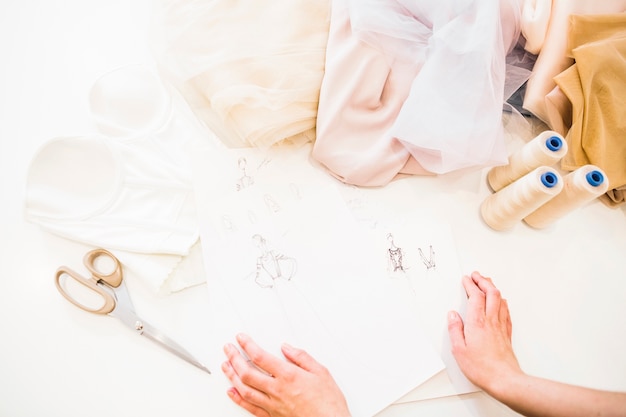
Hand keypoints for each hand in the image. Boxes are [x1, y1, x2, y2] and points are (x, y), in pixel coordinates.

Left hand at [222, 333, 350, 416]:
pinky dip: (238, 399)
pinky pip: (250, 407)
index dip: (247, 345)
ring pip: (245, 389)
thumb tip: (287, 348)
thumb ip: (301, 357)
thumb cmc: (328, 402)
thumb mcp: (321, 372)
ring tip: (226, 365)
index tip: (241, 338)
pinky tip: (231, 391)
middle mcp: (277, 390)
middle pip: (247, 372)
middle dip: (234, 358)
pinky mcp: (272, 416)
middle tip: (228, 349)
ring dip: (232, 376)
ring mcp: (273, 405)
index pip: (260, 357)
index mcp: (288, 376)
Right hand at [447, 271, 522, 394]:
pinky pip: (506, 311)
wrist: (504, 380)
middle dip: (483, 280)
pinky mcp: (507, 333)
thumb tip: (452, 316)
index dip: (470, 284)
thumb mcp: (459, 350)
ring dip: (493, 288)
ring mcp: (501, 326)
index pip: (475, 296)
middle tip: (477, 275)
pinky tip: (501, 302)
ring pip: (500, 299)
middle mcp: (491, 321)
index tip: (466, 279)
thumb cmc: (481, 368)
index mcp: (477, 323)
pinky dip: (502, 301)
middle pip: (491, 292)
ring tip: (487, 283)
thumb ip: (455, 330)